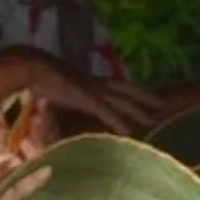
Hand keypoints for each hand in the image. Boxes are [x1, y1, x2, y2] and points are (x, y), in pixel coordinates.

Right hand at [34, 64, 164, 134]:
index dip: (137, 91)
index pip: (121, 86)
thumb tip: (74, 99)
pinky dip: (119, 123)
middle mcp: (98, 84)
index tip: (152, 96)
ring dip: (140, 111)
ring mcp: (94, 90)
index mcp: (93, 80)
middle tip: (166, 106)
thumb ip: (71, 93)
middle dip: (148, 98)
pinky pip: (107, 113)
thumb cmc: (43, 76)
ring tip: (157, 120)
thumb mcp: (62, 86)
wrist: (33, 67)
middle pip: (129, 91)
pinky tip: (130, 133)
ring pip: (124, 102)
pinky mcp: (87, 99)